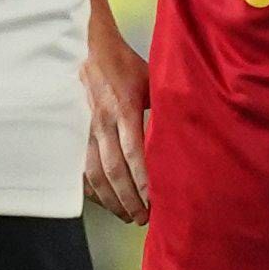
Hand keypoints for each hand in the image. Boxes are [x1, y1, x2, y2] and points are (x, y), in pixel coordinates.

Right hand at [81, 11, 151, 223]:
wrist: (90, 50)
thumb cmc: (126, 66)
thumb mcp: (153, 80)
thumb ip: (167, 105)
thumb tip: (190, 128)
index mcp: (125, 109)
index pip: (133, 152)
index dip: (143, 180)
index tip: (154, 201)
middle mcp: (103, 123)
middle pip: (114, 170)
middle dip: (129, 199)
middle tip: (144, 219)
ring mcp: (87, 130)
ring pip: (95, 173)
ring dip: (111, 199)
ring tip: (127, 215)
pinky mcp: (77, 134)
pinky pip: (81, 168)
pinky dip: (92, 189)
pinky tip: (104, 201)